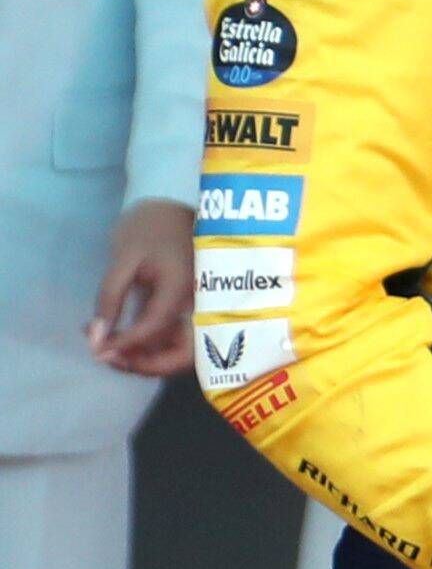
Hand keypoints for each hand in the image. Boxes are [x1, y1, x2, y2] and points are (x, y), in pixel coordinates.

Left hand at [88, 199, 193, 376]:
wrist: (170, 204)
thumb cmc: (147, 227)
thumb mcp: (122, 260)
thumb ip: (109, 300)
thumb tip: (96, 340)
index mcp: (184, 287)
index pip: (156, 329)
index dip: (126, 344)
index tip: (97, 349)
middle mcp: (198, 304)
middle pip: (183, 354)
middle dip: (146, 364)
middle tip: (109, 356)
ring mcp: (195, 307)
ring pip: (177, 349)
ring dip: (142, 356)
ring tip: (106, 345)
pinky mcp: (185, 307)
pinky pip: (170, 335)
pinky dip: (143, 342)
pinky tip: (114, 333)